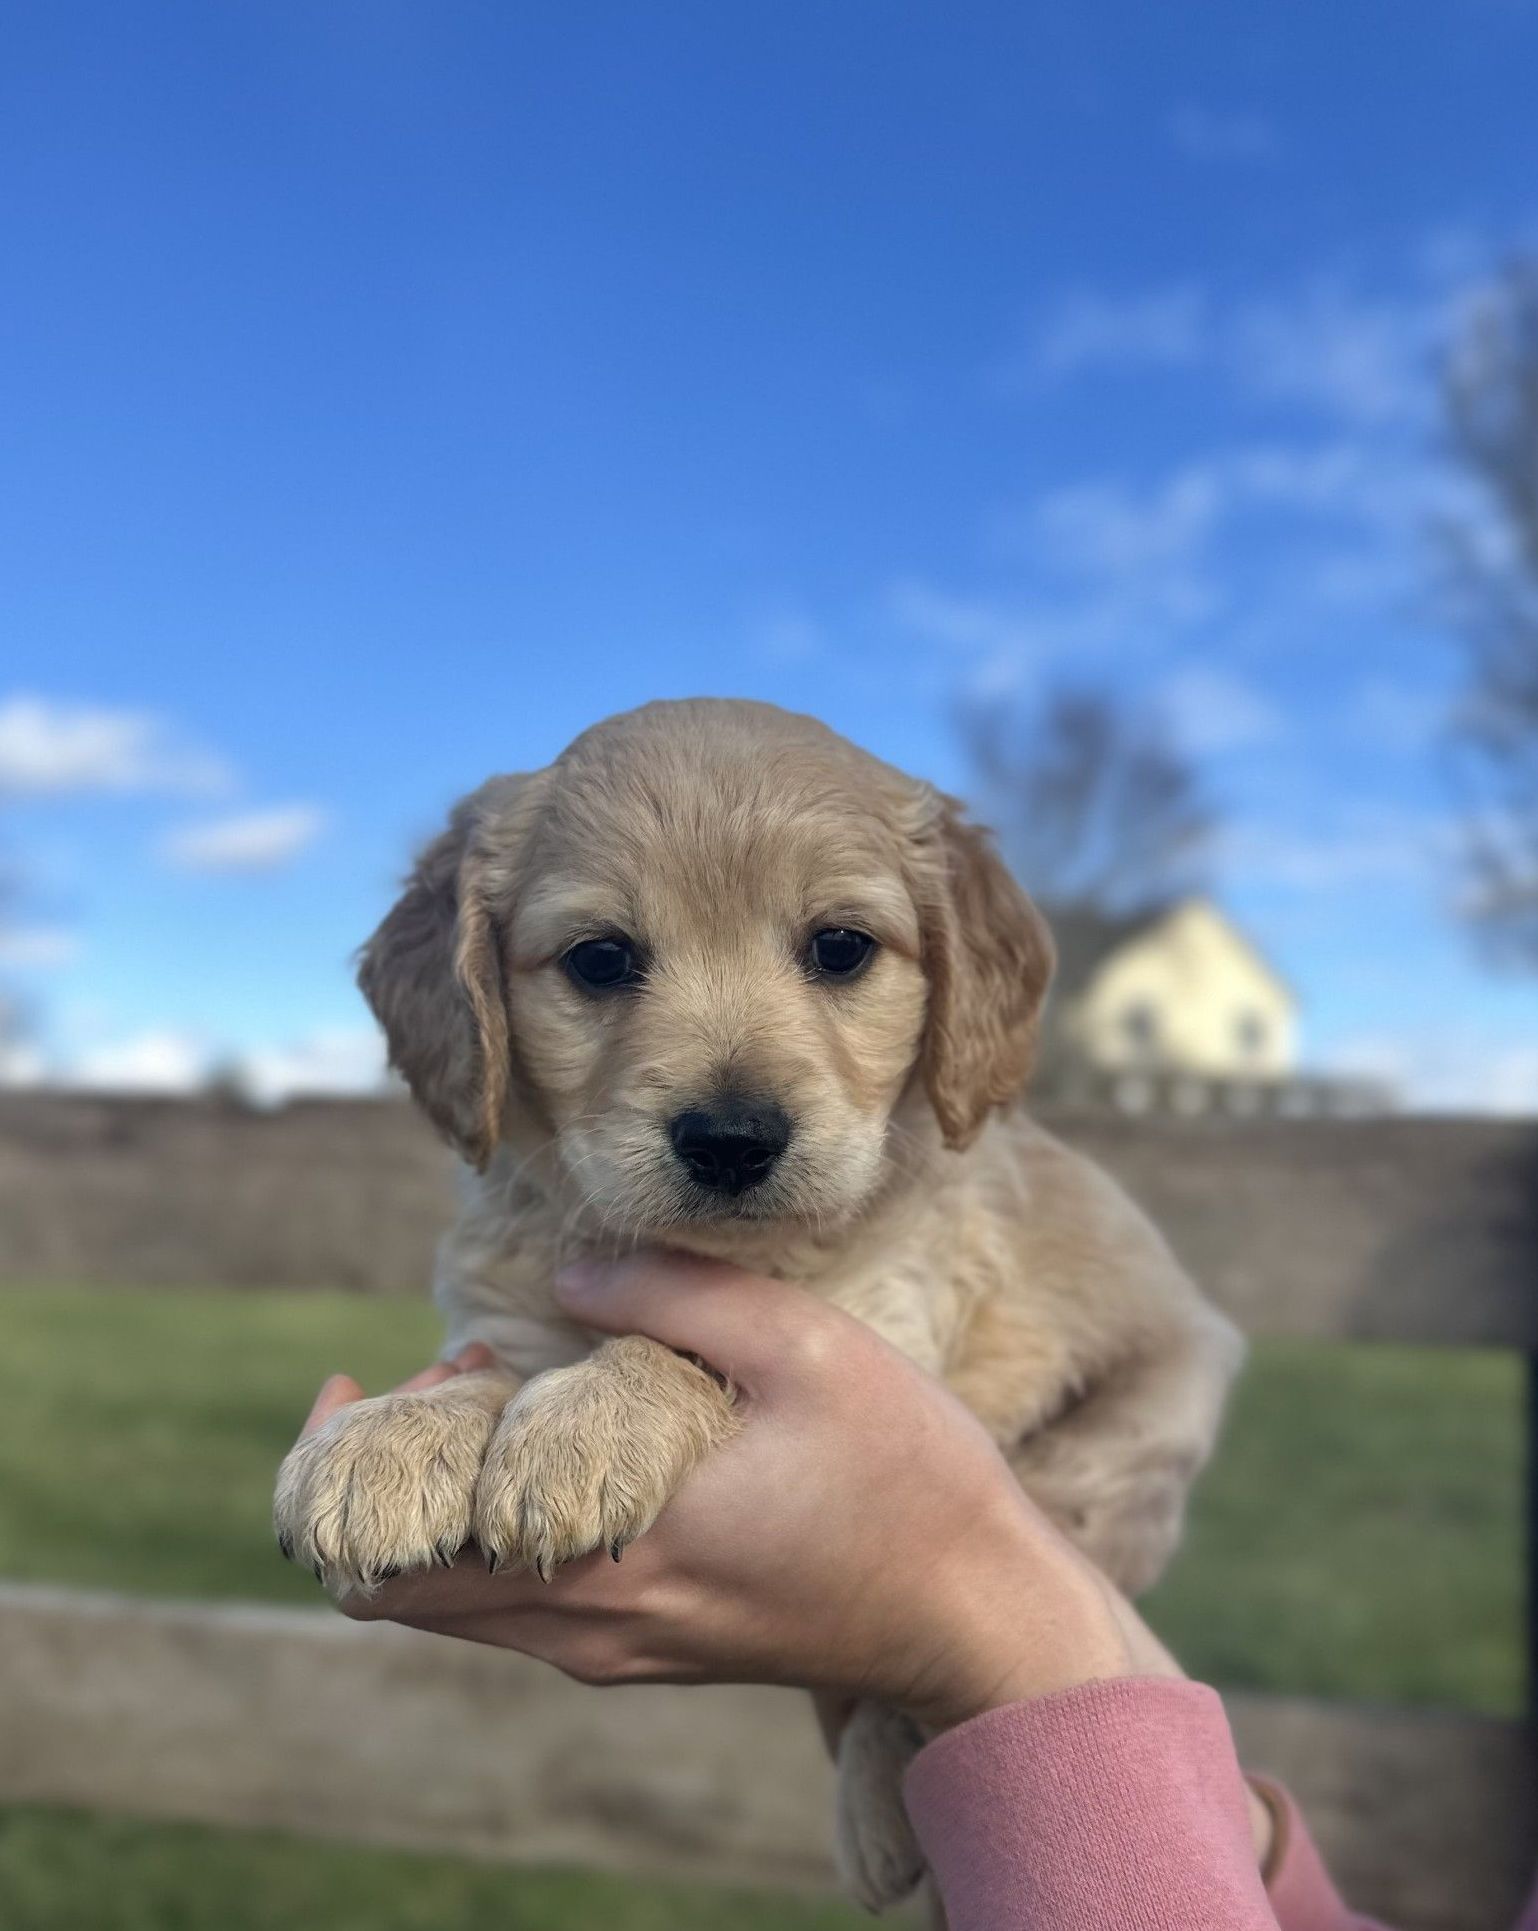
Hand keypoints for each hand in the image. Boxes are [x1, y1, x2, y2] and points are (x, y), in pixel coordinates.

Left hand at [296, 1255, 1175, 1732]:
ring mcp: (617, 1649)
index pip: (395, 1559)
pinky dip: (502, 1536)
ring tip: (518, 1397)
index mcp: (608, 1550)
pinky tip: (575, 1450)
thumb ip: (674, 1297)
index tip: (384, 1376)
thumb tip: (566, 1275)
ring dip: (450, 1505)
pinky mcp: (651, 1652)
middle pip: (398, 1594)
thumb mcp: (804, 1349)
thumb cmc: (906, 1479)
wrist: (978, 1616)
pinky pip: (522, 1611)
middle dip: (391, 1478)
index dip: (348, 1467)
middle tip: (461, 1374)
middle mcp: (590, 1623)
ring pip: (456, 1607)